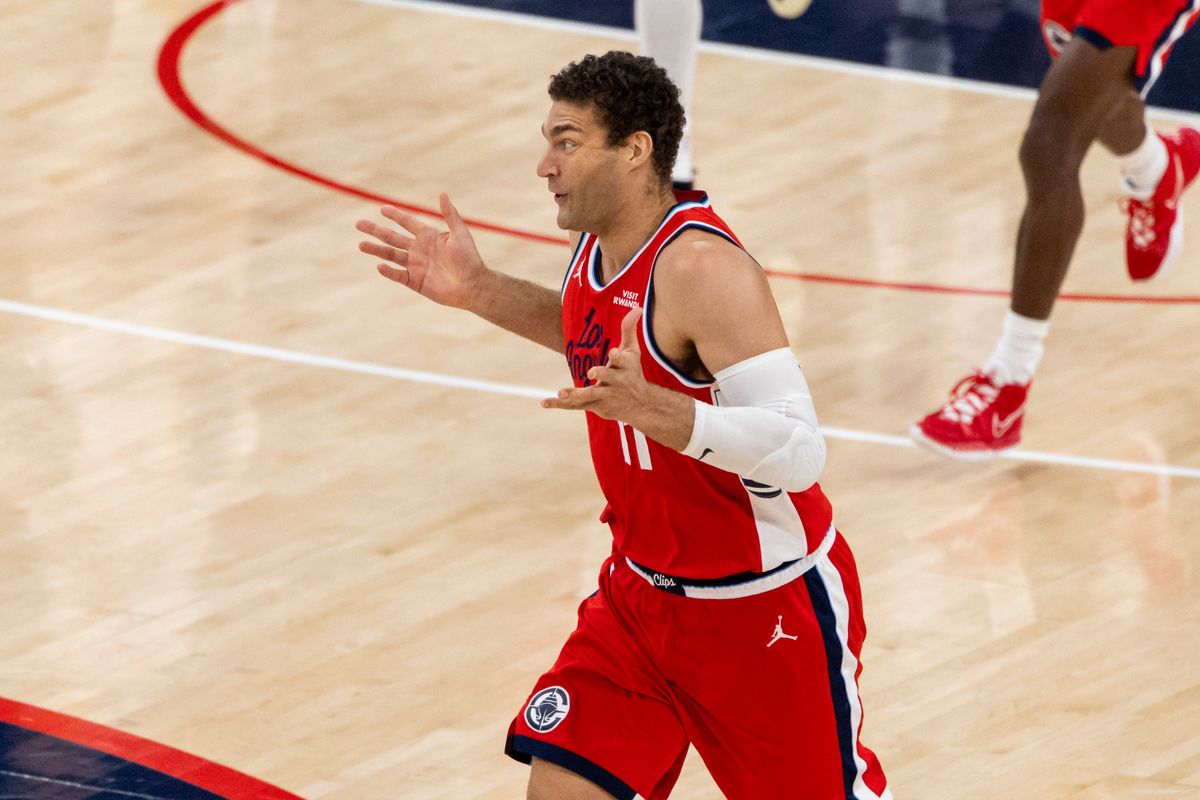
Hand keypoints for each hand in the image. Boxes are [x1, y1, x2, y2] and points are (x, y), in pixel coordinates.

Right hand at [356, 193, 486, 309]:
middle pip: (392, 237)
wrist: (473, 286)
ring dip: (376, 250)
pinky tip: (379, 266)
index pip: (407, 222)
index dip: (395, 215)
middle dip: (376, 230)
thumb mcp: (460, 234)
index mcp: (428, 236)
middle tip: (359, 223)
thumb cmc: (469, 259)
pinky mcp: (415, 282)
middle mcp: (419, 249)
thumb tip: (442, 193)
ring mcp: (416, 266)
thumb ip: (450, 215)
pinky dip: (389, 271)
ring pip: (391, 255)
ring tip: (361, 244)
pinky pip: (398, 275)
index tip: (382, 208)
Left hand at [543, 308, 649, 419]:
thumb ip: (629, 329)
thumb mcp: (632, 351)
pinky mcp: (594, 405)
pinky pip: (574, 405)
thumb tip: (637, 306)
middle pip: (607, 376)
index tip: (614, 353)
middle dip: (601, 373)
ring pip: (589, 395)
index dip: (617, 357)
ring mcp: (604, 395)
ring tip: (562, 393)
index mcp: (626, 366)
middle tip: (591, 372)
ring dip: (575, 394)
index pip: (621, 360)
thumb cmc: (632, 373)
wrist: (641, 405)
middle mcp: (616, 381)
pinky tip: (544, 402)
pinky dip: (559, 404)